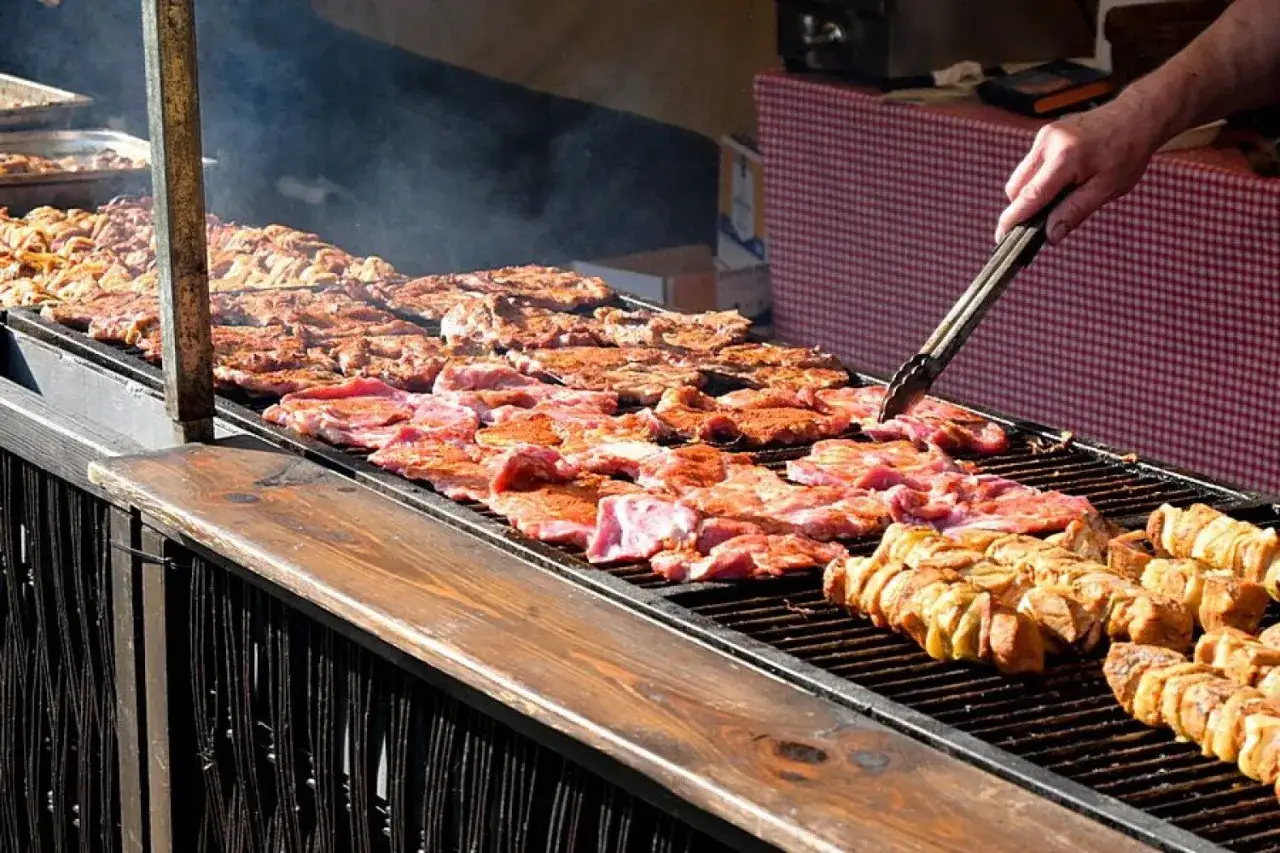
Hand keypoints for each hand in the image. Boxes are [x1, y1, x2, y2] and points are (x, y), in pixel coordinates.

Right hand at [995, 97, 1165, 243]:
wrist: (1136, 117)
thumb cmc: (1127, 151)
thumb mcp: (1107, 188)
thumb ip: (1075, 211)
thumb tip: (1050, 235)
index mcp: (1065, 157)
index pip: (1029, 195)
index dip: (1012, 220)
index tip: (1001, 238)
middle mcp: (1048, 143)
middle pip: (1016, 187)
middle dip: (1025, 207)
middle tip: (1046, 220)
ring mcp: (1044, 136)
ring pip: (1021, 176)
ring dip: (1032, 193)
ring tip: (1063, 195)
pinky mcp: (1045, 134)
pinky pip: (1031, 165)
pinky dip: (1039, 179)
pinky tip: (1063, 180)